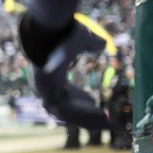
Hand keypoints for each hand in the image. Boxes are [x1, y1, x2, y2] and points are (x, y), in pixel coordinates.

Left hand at [19, 13, 109, 129]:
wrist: (52, 30)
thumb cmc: (64, 33)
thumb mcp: (83, 41)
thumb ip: (92, 45)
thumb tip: (102, 44)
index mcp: (49, 75)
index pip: (63, 93)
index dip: (79, 99)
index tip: (93, 100)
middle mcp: (44, 86)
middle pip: (65, 108)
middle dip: (85, 115)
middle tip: (104, 120)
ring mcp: (44, 91)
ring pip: (68, 113)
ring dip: (88, 118)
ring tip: (107, 122)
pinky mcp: (48, 94)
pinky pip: (69, 110)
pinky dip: (86, 113)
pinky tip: (103, 115)